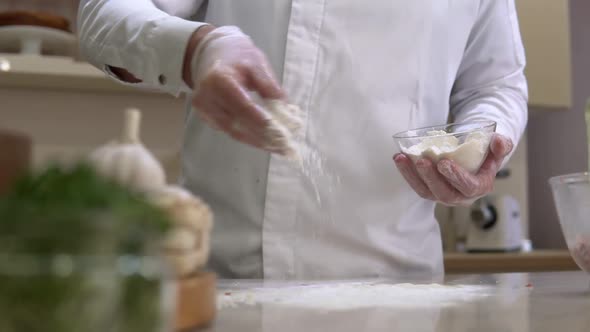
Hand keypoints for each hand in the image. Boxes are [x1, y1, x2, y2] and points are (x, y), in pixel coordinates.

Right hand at [187, 26, 285, 152]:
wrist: (210, 52)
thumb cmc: (237, 55)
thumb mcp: (257, 63)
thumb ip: (269, 86)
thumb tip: (286, 110)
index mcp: (220, 80)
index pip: (243, 106)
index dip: (262, 122)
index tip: (282, 134)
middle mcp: (207, 97)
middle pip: (238, 123)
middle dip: (263, 137)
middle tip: (284, 146)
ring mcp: (204, 109)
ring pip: (233, 132)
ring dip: (257, 141)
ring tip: (278, 147)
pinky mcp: (205, 116)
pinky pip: (229, 130)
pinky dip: (247, 137)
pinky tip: (263, 141)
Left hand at [393, 134, 513, 205]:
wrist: (474, 160)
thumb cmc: (485, 154)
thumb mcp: (497, 148)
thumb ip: (501, 145)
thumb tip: (499, 141)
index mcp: (479, 187)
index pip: (468, 186)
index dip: (456, 176)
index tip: (444, 162)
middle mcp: (460, 196)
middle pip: (443, 192)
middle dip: (430, 177)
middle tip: (421, 160)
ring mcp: (443, 195)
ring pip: (425, 191)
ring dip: (412, 175)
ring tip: (402, 158)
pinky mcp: (430, 191)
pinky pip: (416, 185)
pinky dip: (406, 173)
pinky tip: (398, 158)